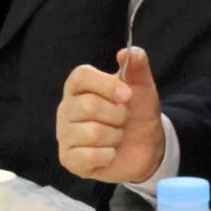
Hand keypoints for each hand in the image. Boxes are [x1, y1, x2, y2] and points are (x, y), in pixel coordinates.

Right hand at [55, 45, 166, 185]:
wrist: (145, 146)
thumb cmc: (137, 113)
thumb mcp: (142, 87)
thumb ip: (137, 66)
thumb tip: (128, 51)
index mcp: (79, 87)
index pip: (81, 76)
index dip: (106, 85)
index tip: (128, 95)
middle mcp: (66, 108)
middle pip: (89, 106)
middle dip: (117, 115)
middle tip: (123, 120)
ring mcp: (65, 134)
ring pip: (92, 133)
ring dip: (115, 137)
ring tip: (116, 136)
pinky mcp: (69, 159)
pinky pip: (88, 156)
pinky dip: (108, 155)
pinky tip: (109, 153)